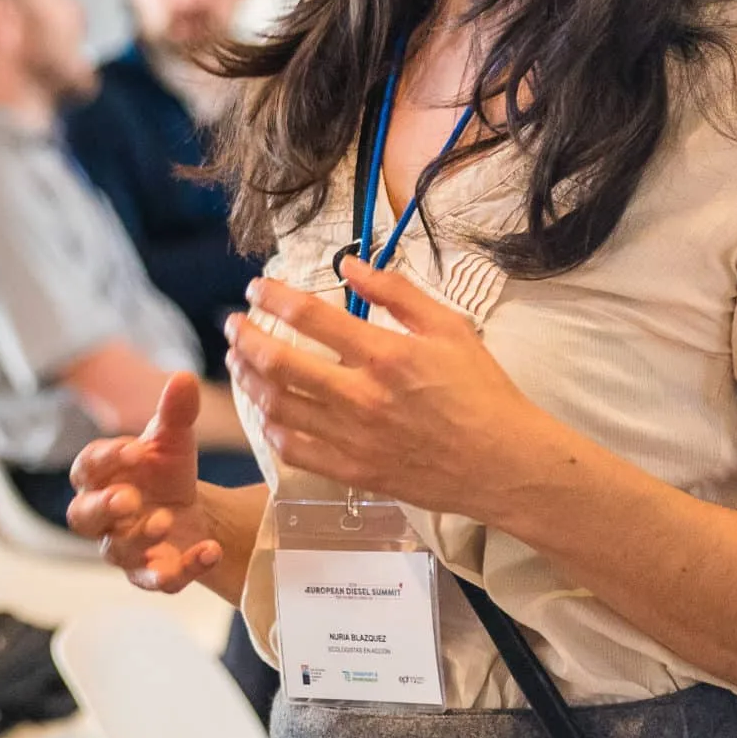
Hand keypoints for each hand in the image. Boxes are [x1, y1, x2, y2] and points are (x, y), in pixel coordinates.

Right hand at [66, 373, 222, 592]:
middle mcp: (102, 516)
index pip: (87, 467)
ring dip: (139, 538)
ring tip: (165, 520)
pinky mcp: (152, 574)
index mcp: (99, 476)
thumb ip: (175, 412)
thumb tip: (183, 378)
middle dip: (103, 507)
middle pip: (82, 517)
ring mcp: (124, 548)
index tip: (135, 450)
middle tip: (128, 498)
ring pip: (117, 551)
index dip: (107, 459)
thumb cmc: (166, 471)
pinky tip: (209, 550)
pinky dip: (184, 568)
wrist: (192, 511)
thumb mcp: (173, 440)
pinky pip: (160, 579)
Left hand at [224, 260, 557, 524]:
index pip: (310, 316)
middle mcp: (362, 397)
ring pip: (277, 407)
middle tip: (232, 324)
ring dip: (249, 380)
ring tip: (239, 361)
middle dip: (245, 337)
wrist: (504, 464)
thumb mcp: (449, 328)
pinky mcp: (353, 471)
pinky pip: (294, 450)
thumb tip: (348, 266)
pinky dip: (272, 427)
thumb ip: (396, 293)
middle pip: (279, 363)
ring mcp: (354, 438)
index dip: (272, 297)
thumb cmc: (481, 391)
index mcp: (386, 356)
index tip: (255, 288)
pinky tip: (267, 411)